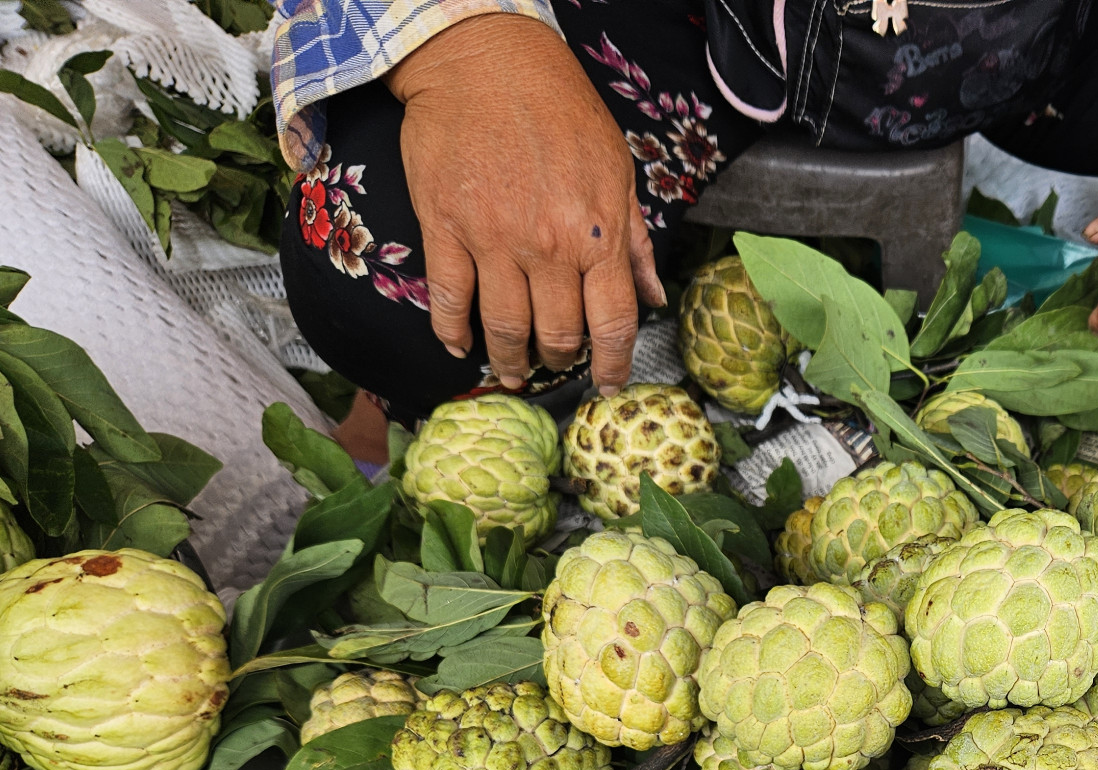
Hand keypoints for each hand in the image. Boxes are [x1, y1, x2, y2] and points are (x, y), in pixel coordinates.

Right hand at [389, 14, 662, 392]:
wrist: (486, 59)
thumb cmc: (560, 109)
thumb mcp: (617, 169)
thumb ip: (634, 240)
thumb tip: (654, 297)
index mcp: (597, 234)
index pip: (613, 322)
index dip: (614, 363)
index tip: (610, 382)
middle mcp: (548, 245)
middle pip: (558, 334)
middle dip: (560, 361)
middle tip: (557, 365)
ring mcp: (493, 238)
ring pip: (503, 327)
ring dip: (508, 360)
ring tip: (511, 371)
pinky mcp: (443, 225)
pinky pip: (448, 297)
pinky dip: (451, 331)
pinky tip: (458, 345)